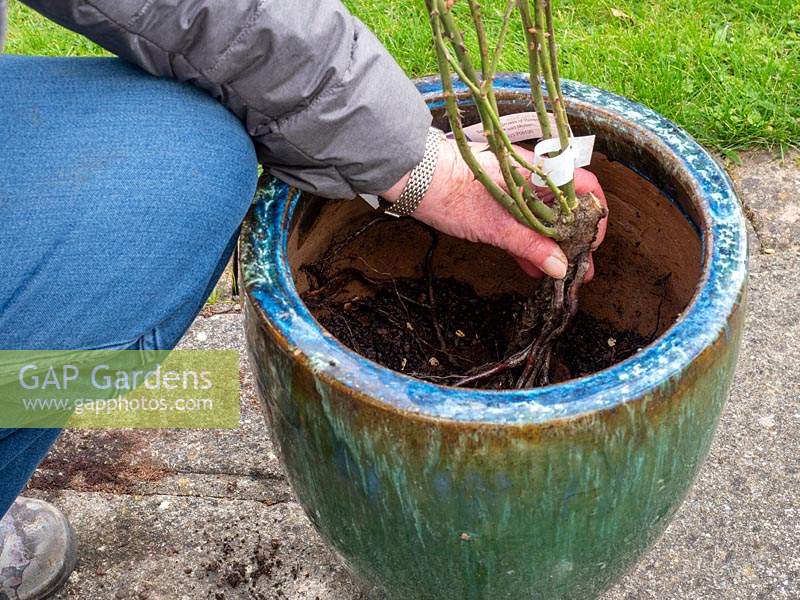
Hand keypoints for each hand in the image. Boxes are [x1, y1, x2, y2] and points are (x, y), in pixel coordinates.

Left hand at [381, 138, 607, 279]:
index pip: (585, 189)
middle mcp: (533, 178)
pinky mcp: (498, 204)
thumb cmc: (455, 192)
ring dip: (553, 246)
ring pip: (545, 219)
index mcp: (540, 173)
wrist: (415, 177)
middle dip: (575, 240)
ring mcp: (516, 191)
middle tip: (580, 269)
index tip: (591, 245)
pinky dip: (529, 244)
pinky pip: (523, 224)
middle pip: (567, 208)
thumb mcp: (497, 225)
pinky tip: (535, 267)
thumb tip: (560, 267)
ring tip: (561, 274)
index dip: (594, 217)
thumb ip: (531, 246)